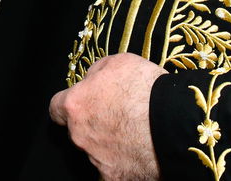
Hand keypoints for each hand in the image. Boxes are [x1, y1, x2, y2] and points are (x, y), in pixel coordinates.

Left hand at [48, 54, 165, 180]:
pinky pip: (113, 171)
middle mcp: (80, 135)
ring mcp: (96, 160)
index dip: (70, 105)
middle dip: (92, 124)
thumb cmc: (145, 89)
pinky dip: (123, 164)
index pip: (56, 108)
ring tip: (135, 133)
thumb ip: (96, 73)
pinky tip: (139, 154)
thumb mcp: (117, 62)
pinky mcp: (115, 178)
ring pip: (96, 151)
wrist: (174, 122)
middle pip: (77, 131)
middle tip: (117, 117)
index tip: (82, 104)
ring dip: (109, 144)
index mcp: (76, 106)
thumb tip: (91, 81)